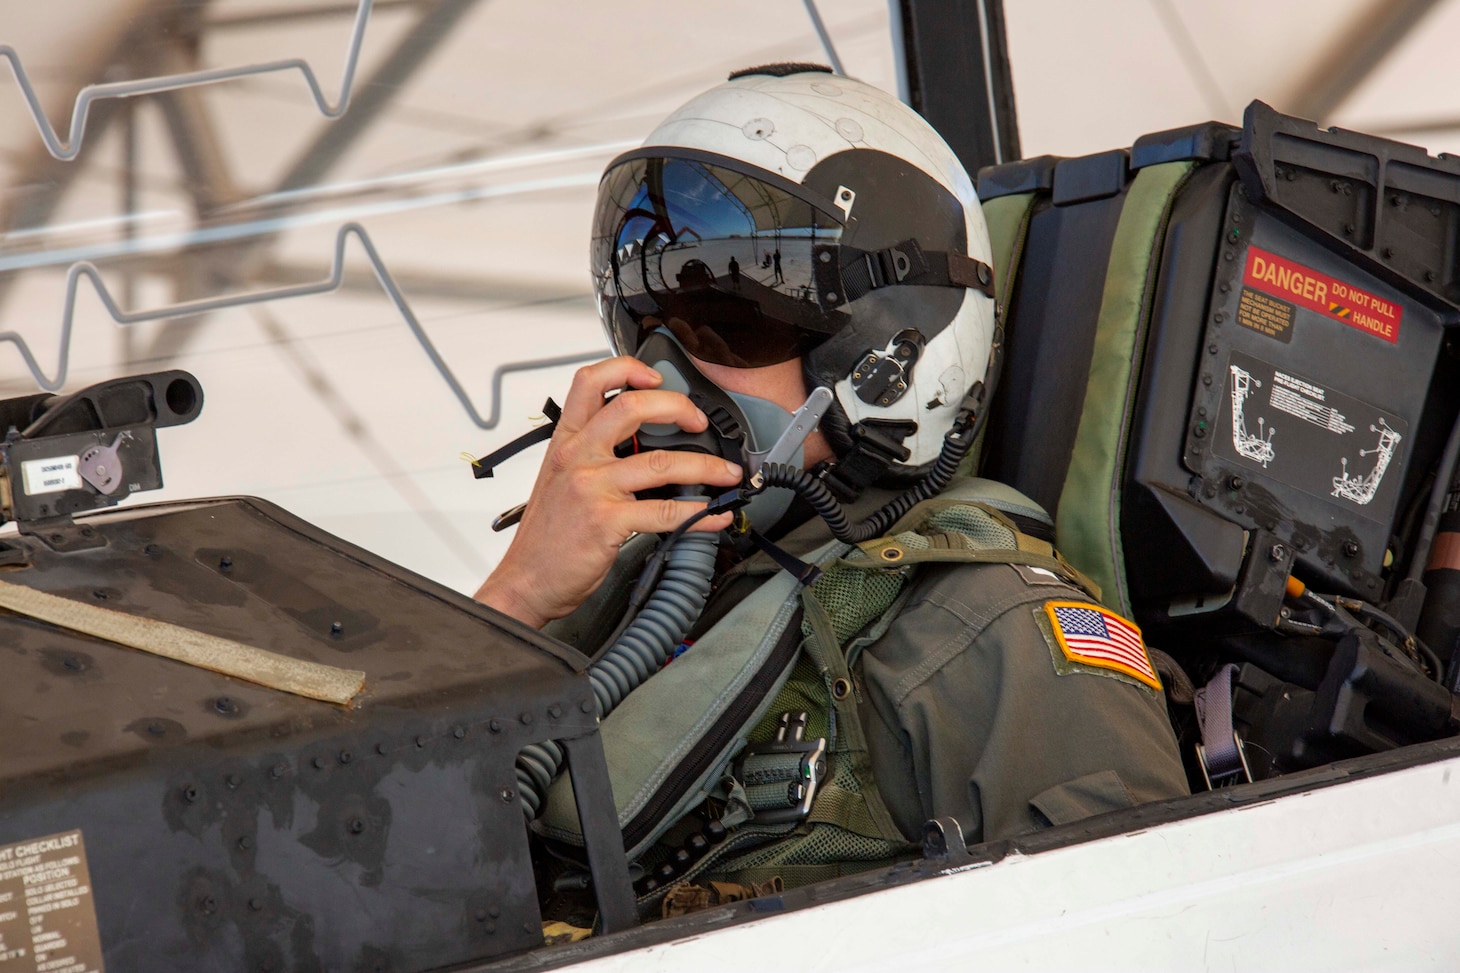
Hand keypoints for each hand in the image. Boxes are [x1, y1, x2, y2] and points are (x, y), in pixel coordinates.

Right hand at [474, 357, 742, 627]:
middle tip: (700, 423)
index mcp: (566, 441)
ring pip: (661, 462)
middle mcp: (578, 457)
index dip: (628, 369)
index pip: (590, 382)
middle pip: (631, 407)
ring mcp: (592, 487)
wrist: (527, 580)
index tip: (657, 379)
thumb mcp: (560, 479)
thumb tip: (641, 443)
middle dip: (678, 407)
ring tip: (727, 475)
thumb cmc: (547, 535)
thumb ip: (593, 455)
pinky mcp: (608, 521)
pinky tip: (715, 517)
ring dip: (706, 467)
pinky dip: (700, 515)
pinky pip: (666, 511)